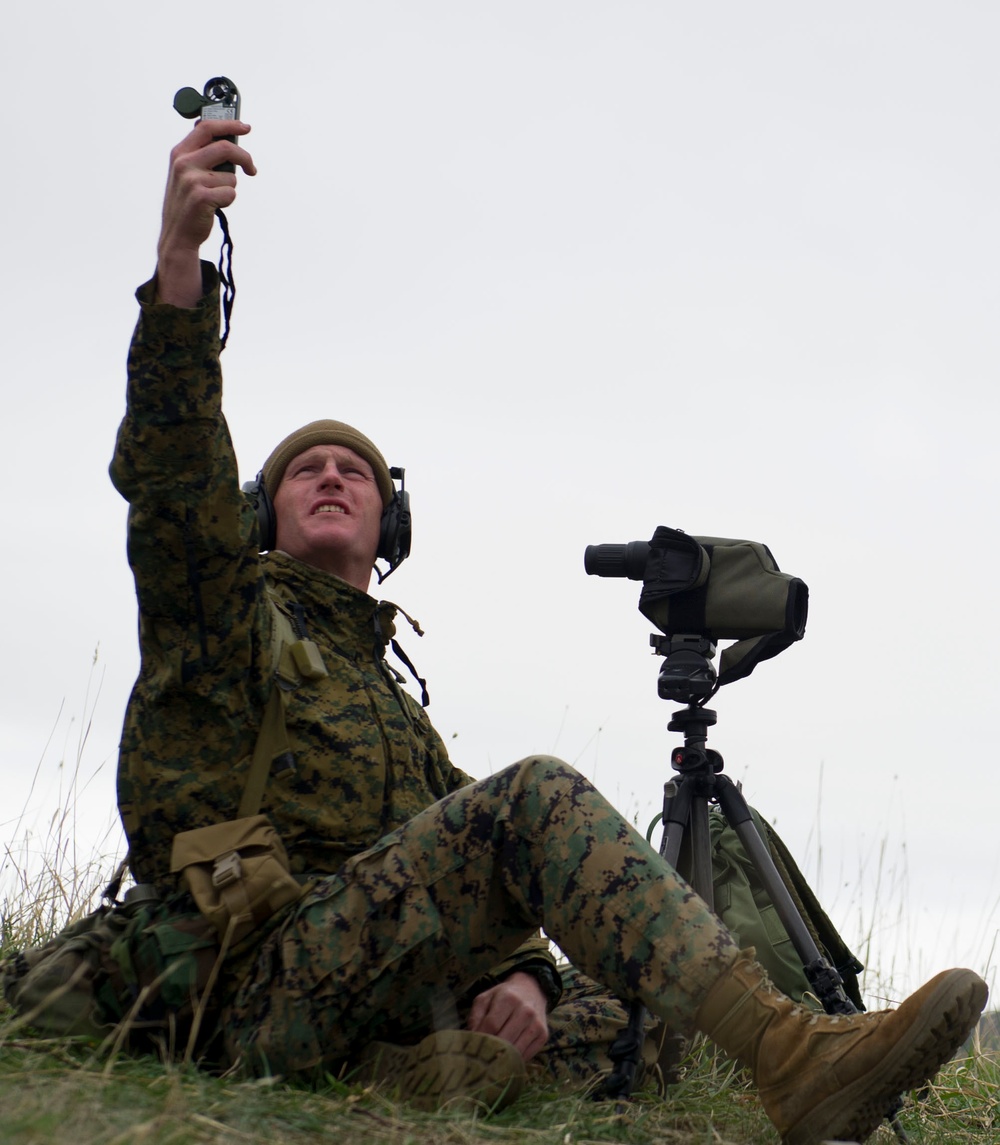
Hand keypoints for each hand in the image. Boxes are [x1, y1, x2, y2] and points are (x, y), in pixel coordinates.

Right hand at [155, 119, 256, 306]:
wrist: (177, 235)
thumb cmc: (187, 204)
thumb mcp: (185, 173)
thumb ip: (200, 155)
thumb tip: (226, 139)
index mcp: (179, 153)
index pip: (207, 128)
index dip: (229, 124)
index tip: (246, 127)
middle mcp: (183, 163)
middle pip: (226, 147)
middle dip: (245, 158)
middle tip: (252, 169)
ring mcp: (191, 180)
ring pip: (231, 176)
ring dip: (230, 188)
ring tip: (215, 197)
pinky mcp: (201, 197)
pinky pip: (231, 192)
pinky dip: (228, 201)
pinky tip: (214, 207)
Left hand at [466, 972, 548, 1061]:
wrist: (531, 990)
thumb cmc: (503, 996)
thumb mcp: (485, 999)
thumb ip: (475, 1017)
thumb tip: (472, 1040)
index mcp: (508, 998)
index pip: (492, 1025)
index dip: (480, 1037)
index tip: (473, 1045)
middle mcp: (525, 1011)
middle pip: (505, 1040)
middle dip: (491, 1049)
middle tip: (481, 1057)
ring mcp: (536, 1024)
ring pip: (516, 1051)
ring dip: (503, 1058)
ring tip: (492, 1059)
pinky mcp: (543, 1035)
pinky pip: (526, 1055)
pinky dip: (515, 1059)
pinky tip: (507, 1056)